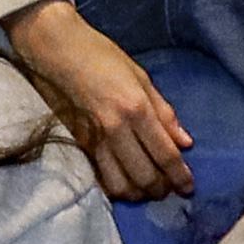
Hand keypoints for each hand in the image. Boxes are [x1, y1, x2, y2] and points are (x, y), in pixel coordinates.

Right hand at [7, 4, 191, 202]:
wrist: (54, 50)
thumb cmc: (100, 55)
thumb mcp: (140, 76)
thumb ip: (164, 112)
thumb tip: (185, 142)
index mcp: (136, 108)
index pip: (164, 154)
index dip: (180, 176)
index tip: (188, 188)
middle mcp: (116, 129)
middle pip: (144, 176)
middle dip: (160, 189)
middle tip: (168, 189)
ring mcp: (93, 139)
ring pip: (119, 184)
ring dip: (137, 193)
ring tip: (146, 189)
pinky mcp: (77, 144)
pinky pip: (99, 176)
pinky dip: (114, 186)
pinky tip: (122, 182)